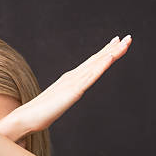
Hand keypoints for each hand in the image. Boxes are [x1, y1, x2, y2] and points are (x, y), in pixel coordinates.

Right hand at [14, 34, 132, 134]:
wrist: (27, 118)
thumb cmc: (39, 114)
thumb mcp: (58, 104)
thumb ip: (64, 98)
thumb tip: (67, 99)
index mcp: (70, 80)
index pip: (90, 64)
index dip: (104, 53)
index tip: (115, 44)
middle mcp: (72, 77)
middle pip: (96, 60)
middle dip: (112, 49)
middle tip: (127, 38)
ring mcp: (73, 82)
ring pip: (96, 65)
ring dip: (111, 53)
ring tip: (125, 43)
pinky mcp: (73, 91)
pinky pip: (90, 77)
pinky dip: (101, 66)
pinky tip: (110, 58)